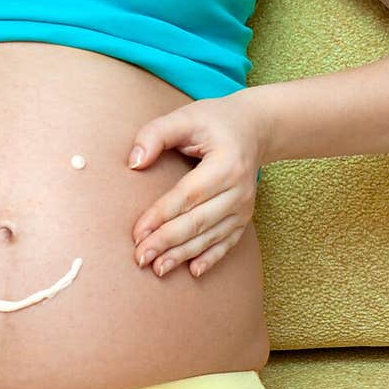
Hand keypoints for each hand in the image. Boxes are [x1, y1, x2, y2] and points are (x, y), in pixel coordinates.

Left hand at [127, 91, 266, 279]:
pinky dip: (210, 258)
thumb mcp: (184, 117)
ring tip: (158, 268)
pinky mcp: (244, 217)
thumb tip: (134, 162)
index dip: (161, 215)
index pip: (188, 195)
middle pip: (198, 221)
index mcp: (226, 163)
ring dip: (183, 254)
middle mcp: (239, 189)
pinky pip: (227, 242)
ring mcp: (245, 206)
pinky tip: (193, 271)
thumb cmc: (214, 121)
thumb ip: (156, 134)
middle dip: (167, 241)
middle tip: (140, 257)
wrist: (254, 129)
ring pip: (211, 236)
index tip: (137, 232)